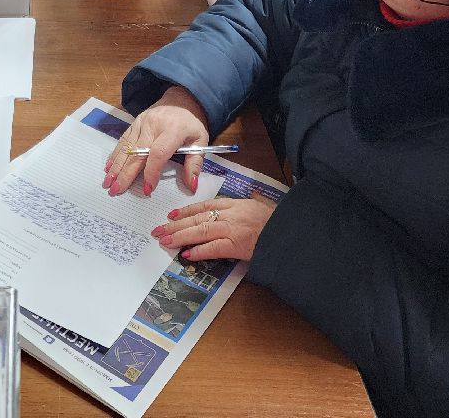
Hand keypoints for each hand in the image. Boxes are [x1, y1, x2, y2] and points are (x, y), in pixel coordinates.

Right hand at [103, 86, 209, 195]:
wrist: (181, 99)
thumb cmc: (191, 124)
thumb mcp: (200, 142)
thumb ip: (194, 164)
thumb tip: (191, 186)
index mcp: (173, 130)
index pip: (158, 153)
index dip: (151, 172)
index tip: (147, 189)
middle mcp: (154, 125)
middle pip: (137, 152)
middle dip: (126, 173)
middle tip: (116, 190)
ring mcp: (142, 122)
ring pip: (127, 147)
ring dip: (116, 166)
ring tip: (108, 182)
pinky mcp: (135, 122)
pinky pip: (123, 140)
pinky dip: (115, 154)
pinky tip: (109, 167)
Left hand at [151, 191, 275, 261]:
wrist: (290, 233)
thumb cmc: (278, 220)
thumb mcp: (265, 204)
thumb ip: (256, 199)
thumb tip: (254, 194)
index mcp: (235, 204)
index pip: (205, 205)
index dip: (186, 210)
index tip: (171, 214)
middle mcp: (230, 214)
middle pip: (197, 218)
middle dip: (175, 224)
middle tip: (158, 229)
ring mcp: (232, 230)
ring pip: (200, 231)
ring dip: (180, 236)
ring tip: (165, 240)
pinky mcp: (236, 246)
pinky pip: (213, 248)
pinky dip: (198, 251)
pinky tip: (186, 253)